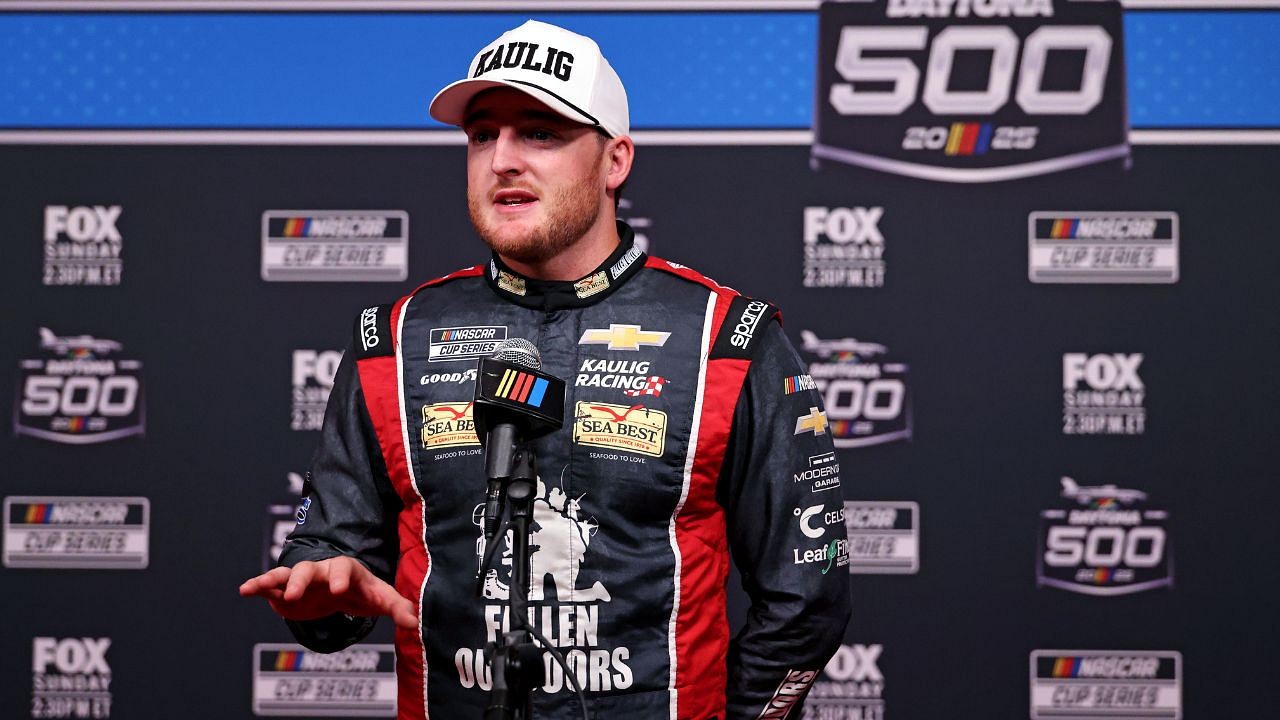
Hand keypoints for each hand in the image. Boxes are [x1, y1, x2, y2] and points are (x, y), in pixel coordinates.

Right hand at [239, 556, 416, 629]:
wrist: (343, 589)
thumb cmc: (363, 591)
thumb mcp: (381, 598)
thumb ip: (398, 608)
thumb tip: (415, 623)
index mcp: (346, 570)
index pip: (344, 569)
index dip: (341, 577)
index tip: (338, 589)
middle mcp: (322, 571)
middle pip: (310, 569)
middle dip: (302, 579)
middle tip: (295, 594)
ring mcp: (303, 579)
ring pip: (286, 574)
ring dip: (273, 580)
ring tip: (256, 587)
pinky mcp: (286, 590)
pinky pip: (271, 585)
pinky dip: (258, 586)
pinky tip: (245, 590)